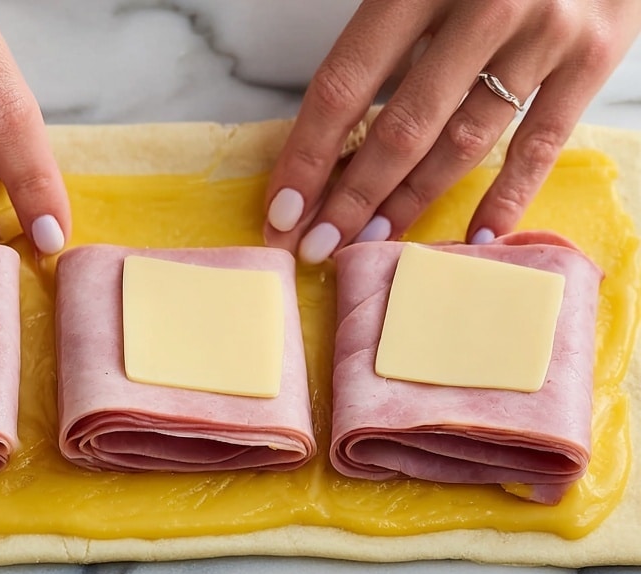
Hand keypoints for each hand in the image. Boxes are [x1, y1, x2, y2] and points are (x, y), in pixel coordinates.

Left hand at [264, 0, 640, 260]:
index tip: (283, 209)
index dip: (309, 155)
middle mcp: (485, 5)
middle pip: (402, 128)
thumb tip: (335, 134)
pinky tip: (475, 238)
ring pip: (463, 143)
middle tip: (319, 246)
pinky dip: (507, 199)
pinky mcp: (594, 55)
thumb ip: (389, 34)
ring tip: (375, 242)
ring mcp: (544, 32)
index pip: (346, 84)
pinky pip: (540, 144)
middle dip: (353, 199)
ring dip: (411, 202)